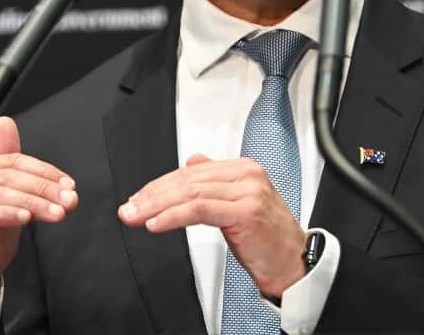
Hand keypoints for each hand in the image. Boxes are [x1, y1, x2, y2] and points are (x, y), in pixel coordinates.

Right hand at [0, 116, 77, 321]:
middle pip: (7, 176)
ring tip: (56, 213)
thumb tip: (5, 123)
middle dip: (43, 188)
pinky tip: (25, 219)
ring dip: (32, 203)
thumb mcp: (11, 202)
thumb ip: (14, 169)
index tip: (69, 185)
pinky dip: (5, 214)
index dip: (44, 172)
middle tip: (68, 200)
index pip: (12, 161)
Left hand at [118, 154, 306, 297]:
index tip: (139, 198)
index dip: (160, 184)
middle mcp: (246, 175)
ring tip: (137, 216)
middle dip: (152, 195)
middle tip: (129, 208)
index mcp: (244, 168)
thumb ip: (216, 179)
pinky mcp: (245, 212)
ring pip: (190, 193)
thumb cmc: (268, 237)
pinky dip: (174, 216)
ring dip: (157, 205)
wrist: (293, 263)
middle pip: (187, 180)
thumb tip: (192, 161)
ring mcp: (247, 192)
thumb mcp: (240, 201)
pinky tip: (157, 223)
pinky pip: (200, 210)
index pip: (191, 171)